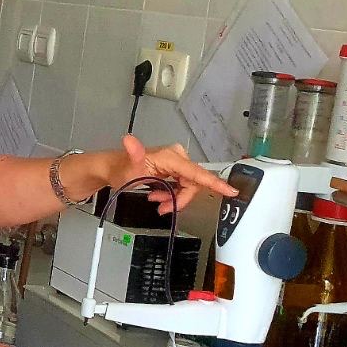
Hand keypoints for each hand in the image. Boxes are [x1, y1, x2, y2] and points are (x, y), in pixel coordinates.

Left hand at [111, 135, 236, 212]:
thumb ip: (133, 155)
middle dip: (180, 199)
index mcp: (172, 157)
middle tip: (163, 207)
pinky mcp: (175, 170)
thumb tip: (129, 140)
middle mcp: (178, 158)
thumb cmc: (120, 168)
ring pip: (188, 188)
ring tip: (156, 200)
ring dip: (174, 198)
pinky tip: (159, 195)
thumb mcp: (127, 168)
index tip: (231, 191)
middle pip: (193, 185)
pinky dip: (172, 195)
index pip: (197, 173)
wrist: (114, 169)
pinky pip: (183, 187)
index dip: (215, 183)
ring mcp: (177, 164)